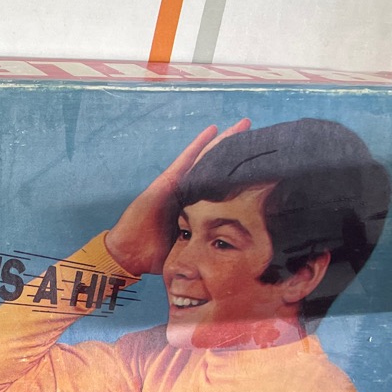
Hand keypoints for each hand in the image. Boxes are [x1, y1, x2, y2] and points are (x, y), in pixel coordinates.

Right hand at [104, 118, 250, 275]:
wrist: (129, 254)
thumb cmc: (156, 257)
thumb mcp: (192, 253)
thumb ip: (208, 252)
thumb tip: (236, 266)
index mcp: (197, 209)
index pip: (224, 189)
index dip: (240, 175)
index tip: (261, 164)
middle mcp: (189, 193)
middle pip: (217, 167)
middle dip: (236, 151)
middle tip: (258, 135)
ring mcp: (177, 186)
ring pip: (204, 159)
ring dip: (222, 141)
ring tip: (242, 125)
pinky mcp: (166, 183)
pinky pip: (185, 160)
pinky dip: (198, 145)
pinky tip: (213, 130)